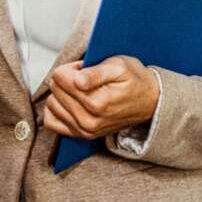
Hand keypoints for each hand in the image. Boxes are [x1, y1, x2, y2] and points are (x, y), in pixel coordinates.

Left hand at [40, 56, 160, 140]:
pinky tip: (69, 102)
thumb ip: (96, 73)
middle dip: (67, 78)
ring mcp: (84, 130)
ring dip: (62, 93)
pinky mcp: (80, 135)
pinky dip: (56, 109)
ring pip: (52, 104)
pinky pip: (52, 121)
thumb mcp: (120, 66)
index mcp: (97, 102)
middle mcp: (88, 120)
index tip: (86, 67)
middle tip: (86, 77)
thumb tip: (76, 80)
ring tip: (82, 89)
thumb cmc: (134, 80)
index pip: (61, 77)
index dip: (72, 67)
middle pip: (55, 89)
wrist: (149, 102)